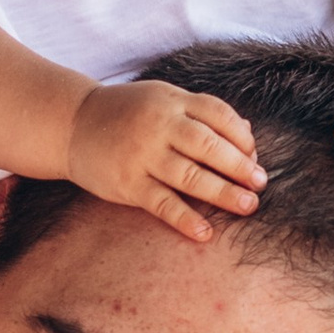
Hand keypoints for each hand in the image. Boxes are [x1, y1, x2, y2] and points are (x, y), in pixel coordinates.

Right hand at [65, 80, 262, 242]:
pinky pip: (162, 203)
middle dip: (239, 166)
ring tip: (248, 206)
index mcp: (172, 100)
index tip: (254, 156)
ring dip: (223, 193)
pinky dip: (185, 219)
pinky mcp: (127, 183)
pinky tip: (205, 232)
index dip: (241, 136)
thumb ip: (201, 114)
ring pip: (190, 176)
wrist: (72, 124)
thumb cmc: (127, 113)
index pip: (218, 114)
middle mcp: (158, 125)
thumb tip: (248, 134)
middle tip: (261, 184)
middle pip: (208, 145)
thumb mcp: (163, 100)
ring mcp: (142, 155)